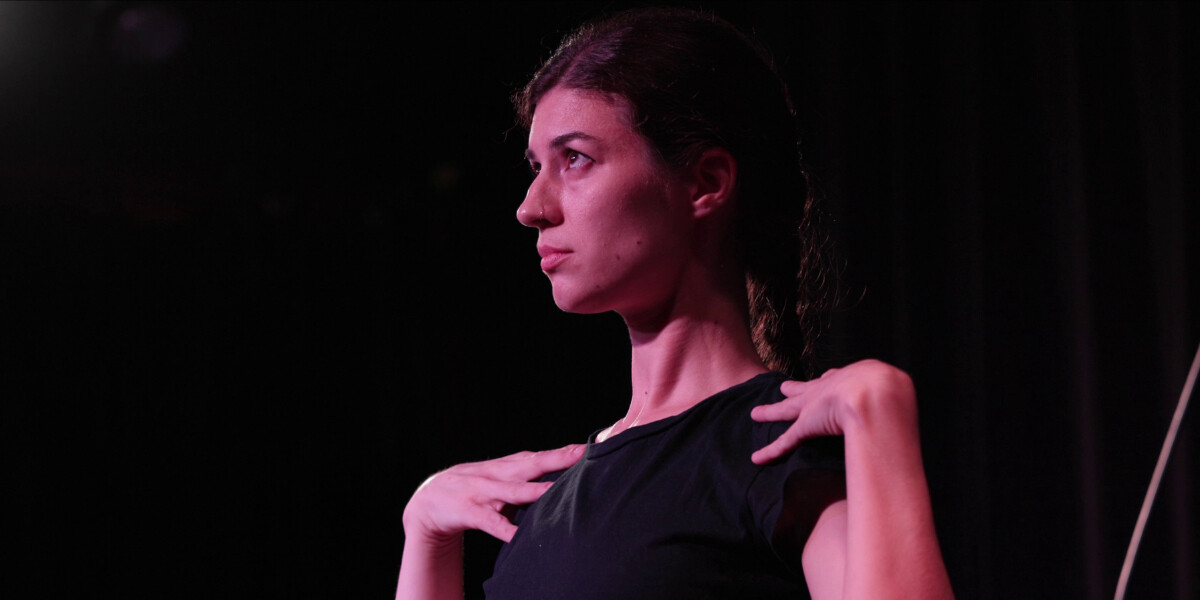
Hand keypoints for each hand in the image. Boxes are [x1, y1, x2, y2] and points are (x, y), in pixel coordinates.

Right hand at [402, 444, 584, 544]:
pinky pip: (492, 523)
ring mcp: (483, 493)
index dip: (563, 452)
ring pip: (513, 491)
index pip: (539, 456)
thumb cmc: (474, 489)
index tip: (588, 446)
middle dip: (556, 459)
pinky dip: (506, 530)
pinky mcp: (470, 512)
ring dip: (534, 491)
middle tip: (581, 453)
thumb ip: (527, 480)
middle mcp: (497, 474)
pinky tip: (519, 536)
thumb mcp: (500, 479)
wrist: (428, 500)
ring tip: (555, 490)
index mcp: (506, 466)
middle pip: (531, 465)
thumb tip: (562, 484)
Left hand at [749, 359, 915, 464]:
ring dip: (770, 413)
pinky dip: (770, 451)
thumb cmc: (890, 394)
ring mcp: (814, 407)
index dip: (829, 380)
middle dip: (795, 389)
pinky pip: (784, 442)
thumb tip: (914, 429)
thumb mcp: (897, 396)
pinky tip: (756, 459)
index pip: (835, 379)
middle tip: (784, 387)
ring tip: (755, 414)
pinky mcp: (805, 426)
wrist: (873, 394)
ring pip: (786, 411)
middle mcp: (828, 391)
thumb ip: (899, 411)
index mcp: (850, 380)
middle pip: (806, 390)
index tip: (827, 377)